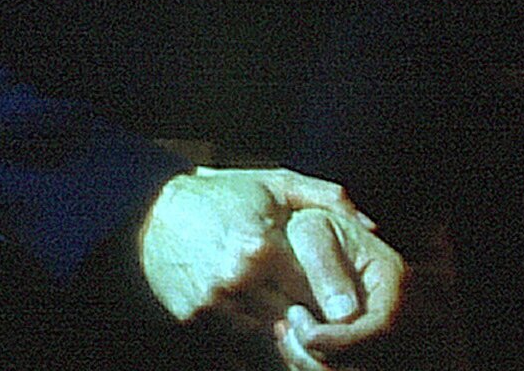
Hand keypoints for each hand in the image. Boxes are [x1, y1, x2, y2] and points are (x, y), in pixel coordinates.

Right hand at [137, 167, 368, 330]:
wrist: (152, 213)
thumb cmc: (222, 196)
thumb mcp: (274, 184)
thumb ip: (327, 198)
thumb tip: (372, 227)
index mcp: (261, 246)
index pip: (318, 288)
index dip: (334, 294)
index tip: (347, 298)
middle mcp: (238, 280)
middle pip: (298, 317)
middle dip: (314, 315)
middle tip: (325, 310)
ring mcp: (213, 304)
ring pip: (270, 334)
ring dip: (285, 326)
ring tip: (296, 314)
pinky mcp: (194, 320)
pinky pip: (239, 339)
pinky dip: (253, 331)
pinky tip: (259, 312)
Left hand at [271, 206, 405, 370]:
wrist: (312, 234)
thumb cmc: (312, 226)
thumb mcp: (314, 230)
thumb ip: (325, 266)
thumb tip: (343, 316)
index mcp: (394, 280)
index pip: (381, 327)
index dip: (341, 338)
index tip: (301, 326)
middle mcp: (397, 313)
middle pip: (369, 360)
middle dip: (320, 354)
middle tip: (286, 325)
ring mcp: (382, 333)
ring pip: (353, 370)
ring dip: (310, 362)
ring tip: (285, 331)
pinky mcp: (362, 346)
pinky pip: (341, 368)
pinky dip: (311, 364)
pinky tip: (290, 342)